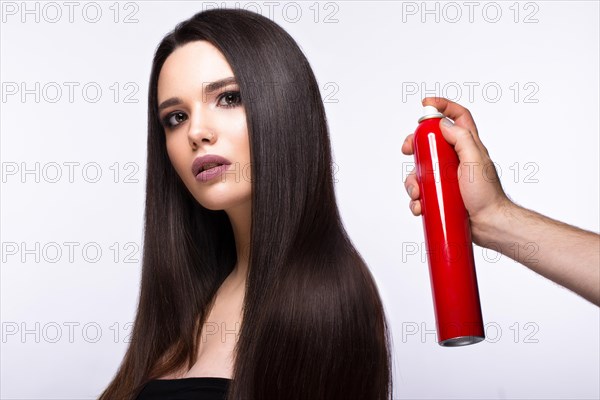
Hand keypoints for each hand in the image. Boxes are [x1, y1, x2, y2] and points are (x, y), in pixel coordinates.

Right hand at [401, 97, 510, 244]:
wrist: (489, 225)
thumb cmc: (487, 195)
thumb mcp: (475, 160)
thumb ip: (462, 138)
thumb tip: (443, 124)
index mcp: (468, 146)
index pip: (457, 117)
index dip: (442, 105)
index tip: (425, 103)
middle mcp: (456, 159)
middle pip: (431, 142)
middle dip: (415, 145)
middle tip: (407, 149)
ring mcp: (448, 178)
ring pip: (421, 170)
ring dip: (412, 181)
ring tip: (416, 193)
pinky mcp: (441, 195)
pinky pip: (422, 193)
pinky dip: (416, 200)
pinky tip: (419, 206)